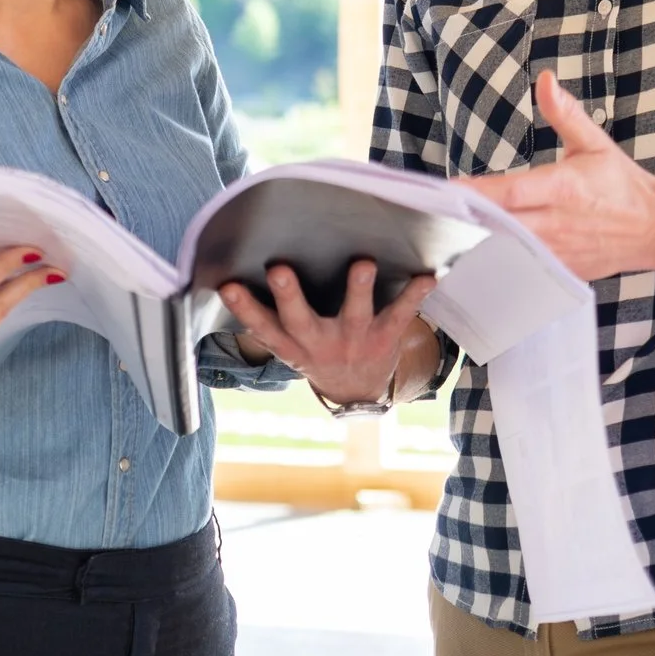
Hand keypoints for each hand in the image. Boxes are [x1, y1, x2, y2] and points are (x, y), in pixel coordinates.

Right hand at [220, 259, 436, 406]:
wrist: (357, 391)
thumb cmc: (316, 351)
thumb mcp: (289, 343)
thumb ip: (269, 316)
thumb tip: (232, 274)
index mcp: (292, 345)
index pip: (262, 326)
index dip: (244, 308)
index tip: (227, 286)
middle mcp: (318, 344)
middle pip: (300, 320)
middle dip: (289, 295)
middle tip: (278, 270)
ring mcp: (353, 341)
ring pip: (353, 314)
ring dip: (357, 289)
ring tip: (362, 264)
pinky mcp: (384, 338)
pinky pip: (400, 314)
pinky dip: (414, 295)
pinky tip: (427, 276)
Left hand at [461, 70, 654, 282]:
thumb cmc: (621, 186)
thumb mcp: (594, 143)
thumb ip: (565, 114)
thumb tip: (545, 80)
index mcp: (563, 188)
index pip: (512, 192)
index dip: (478, 193)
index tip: (448, 189)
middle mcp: (556, 223)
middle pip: (501, 225)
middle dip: (466, 220)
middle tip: (431, 212)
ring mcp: (556, 253)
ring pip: (506, 252)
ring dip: (476, 243)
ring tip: (442, 233)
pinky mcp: (558, 271)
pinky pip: (521, 270)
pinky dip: (498, 263)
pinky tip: (472, 257)